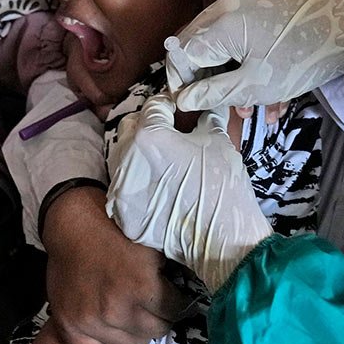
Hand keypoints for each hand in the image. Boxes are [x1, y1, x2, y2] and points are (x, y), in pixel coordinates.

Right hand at [41, 186, 191, 343]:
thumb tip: (197, 286)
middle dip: (163, 319)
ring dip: (140, 334)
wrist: (72, 226)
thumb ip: (172, 269)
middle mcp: (118, 308)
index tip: (184, 302)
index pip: (177, 311)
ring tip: (141, 322)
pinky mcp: (70, 327)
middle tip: (161, 310)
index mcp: (142, 285)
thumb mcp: (152, 243)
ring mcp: (92, 321)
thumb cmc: (116, 230)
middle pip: (156, 331)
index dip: (183, 305)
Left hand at [106, 97, 270, 291]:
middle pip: (130, 128)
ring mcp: (120, 190)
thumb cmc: (222, 185)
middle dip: (148, 125)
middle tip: (170, 131)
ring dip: (139, 153)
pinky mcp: (122, 215)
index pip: (153, 106)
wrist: (223, 241)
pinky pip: (124, 189)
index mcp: (148, 136)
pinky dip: (139, 183)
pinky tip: (159, 187)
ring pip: (122, 159)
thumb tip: (207, 103)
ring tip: (163, 160)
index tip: (178, 106)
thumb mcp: (218, 141)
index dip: (169, 102)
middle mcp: (125, 160)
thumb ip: (206, 116)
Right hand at [167, 0, 343, 110]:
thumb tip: (182, 100)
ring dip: (229, 81)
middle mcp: (225, 10)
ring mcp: (243, 9)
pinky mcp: (259, 14)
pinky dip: (246, 69)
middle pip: (197, 49)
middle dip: (206, 83)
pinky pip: (239, 43)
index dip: (181, 84)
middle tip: (221, 109)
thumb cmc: (301, 59)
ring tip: (250, 111)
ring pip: (220, 49)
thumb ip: (213, 93)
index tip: (189, 106)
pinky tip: (269, 101)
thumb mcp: (254, 86)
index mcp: (220, 24)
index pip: (180, 55)